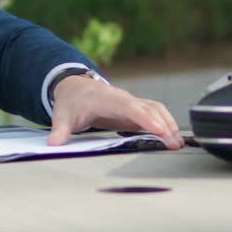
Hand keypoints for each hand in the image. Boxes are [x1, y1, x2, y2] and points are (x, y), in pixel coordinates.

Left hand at [47, 74, 183, 149]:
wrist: (74, 87)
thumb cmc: (71, 101)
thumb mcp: (62, 116)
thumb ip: (59, 130)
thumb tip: (53, 144)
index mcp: (107, 99)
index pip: (131, 108)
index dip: (147, 119)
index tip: (161, 132)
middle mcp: (123, 99)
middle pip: (149, 108)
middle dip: (164, 125)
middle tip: (175, 145)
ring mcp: (131, 103)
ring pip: (156, 109)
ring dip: (169, 124)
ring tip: (178, 144)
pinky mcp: (134, 109)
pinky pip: (155, 113)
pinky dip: (166, 123)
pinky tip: (172, 139)